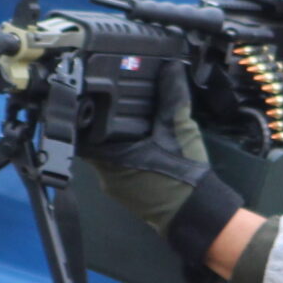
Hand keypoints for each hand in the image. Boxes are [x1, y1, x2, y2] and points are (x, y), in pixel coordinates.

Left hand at [87, 61, 243, 274]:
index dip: (88, 112)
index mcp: (109, 160)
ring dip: (116, 137)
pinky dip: (128, 151)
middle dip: (104, 122)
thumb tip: (170, 69)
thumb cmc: (183, 178)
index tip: (95, 96)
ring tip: (130, 116)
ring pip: (108, 154)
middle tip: (114, 101)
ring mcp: (117, 186)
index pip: (84, 131)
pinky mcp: (130, 192)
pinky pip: (122, 165)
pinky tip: (143, 139)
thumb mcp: (178, 129)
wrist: (198, 214)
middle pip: (94, 141)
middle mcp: (106, 175)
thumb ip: (172, 97)